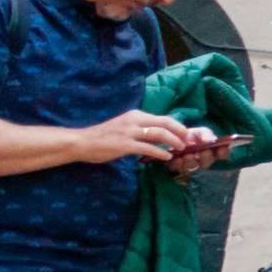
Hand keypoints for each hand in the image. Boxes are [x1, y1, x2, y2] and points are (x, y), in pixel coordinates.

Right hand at [78, 110, 206, 165]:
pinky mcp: (125, 145)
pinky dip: (160, 152)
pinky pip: (147, 148)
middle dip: (180, 131)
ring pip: (159, 133)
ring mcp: (129, 132)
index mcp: (136, 115)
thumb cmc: (104, 136)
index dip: (177, 125)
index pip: (162, 118)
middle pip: (165, 122)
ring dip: (173, 141)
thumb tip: (160, 136)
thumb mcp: (125, 127)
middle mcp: (134, 120)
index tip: (186, 134)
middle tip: (189, 141)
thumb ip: (141, 130)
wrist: (82, 142)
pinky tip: (166, 157)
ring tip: (181, 148)